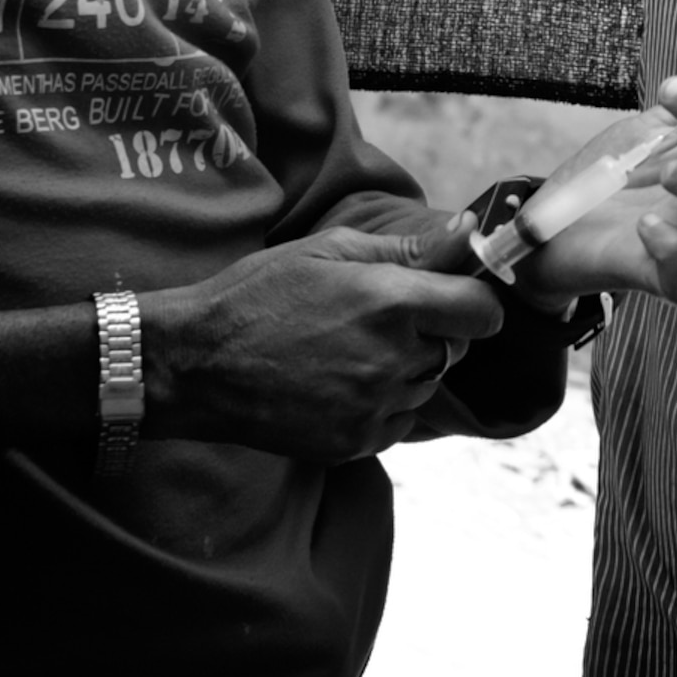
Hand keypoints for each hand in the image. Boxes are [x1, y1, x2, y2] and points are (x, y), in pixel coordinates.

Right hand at [140, 224, 506, 462]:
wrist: (193, 365)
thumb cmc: (257, 295)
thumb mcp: (327, 250)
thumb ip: (407, 249)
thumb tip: (469, 232)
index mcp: (390, 304)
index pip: (483, 313)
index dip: (474, 302)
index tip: (455, 296)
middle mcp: (391, 360)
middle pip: (456, 349)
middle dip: (435, 332)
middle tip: (382, 320)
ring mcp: (373, 408)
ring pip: (426, 386)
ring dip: (406, 369)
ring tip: (349, 350)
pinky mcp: (355, 444)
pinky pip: (398, 421)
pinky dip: (382, 405)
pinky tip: (338, 383)